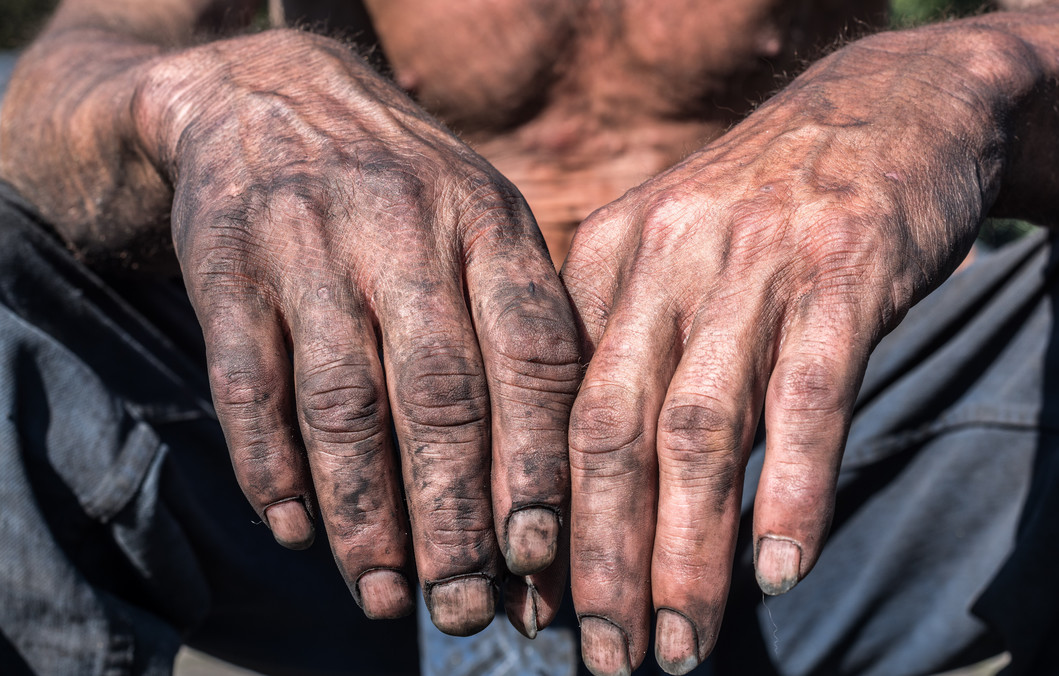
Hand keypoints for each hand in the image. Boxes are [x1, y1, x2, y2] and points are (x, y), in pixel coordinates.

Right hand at [136, 30, 579, 634]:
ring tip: (383, 597)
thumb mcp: (485, 223)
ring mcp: (308, 246)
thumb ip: (524, 331)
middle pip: (439, 397)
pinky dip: (270, 465)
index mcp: (488, 223)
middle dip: (455, 518)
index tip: (542, 557)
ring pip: (343, 405)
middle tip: (465, 609)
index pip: (530, 355)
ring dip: (364, 514)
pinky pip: (248, 384)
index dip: (537, 461)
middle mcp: (404, 230)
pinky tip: (294, 531)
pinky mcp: (225, 267)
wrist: (270, 98)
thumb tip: (560, 492)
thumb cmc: (408, 194)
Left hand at [561, 29, 1022, 673]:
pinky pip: (809, 398)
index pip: (556, 409)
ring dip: (686, 550)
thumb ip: (636, 343)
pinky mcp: (847, 271)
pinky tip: (781, 569)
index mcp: (610, 257)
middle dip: (599, 557)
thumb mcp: (680, 252)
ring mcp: (756, 263)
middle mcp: (667, 259)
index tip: (540, 607)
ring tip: (680, 643)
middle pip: (609, 430)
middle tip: (599, 654)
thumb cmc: (776, 204)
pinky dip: (791, 490)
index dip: (544, 517)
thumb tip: (600, 484)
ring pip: (700, 429)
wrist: (894, 102)